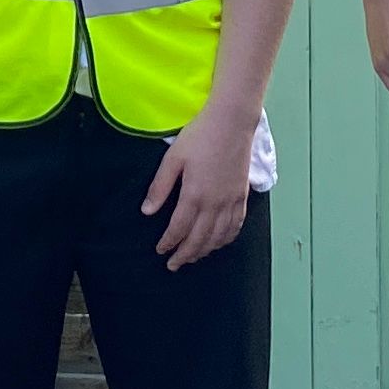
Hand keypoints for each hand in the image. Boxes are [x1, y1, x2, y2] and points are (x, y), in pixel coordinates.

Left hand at [143, 99, 258, 268]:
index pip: (179, 229)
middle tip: (174, 265)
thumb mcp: (173, 158)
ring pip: (218, 237)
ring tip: (193, 257)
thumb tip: (147, 211)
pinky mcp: (242, 196)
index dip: (168, 243)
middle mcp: (214, 204)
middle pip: (199, 239)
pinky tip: (219, 243)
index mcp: (194, 195)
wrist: (232, 123)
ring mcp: (230, 201)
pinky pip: (236, 226)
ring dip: (205, 251)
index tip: (160, 251)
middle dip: (185, 255)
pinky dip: (226, 239)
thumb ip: (160, 187)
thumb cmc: (200, 136)